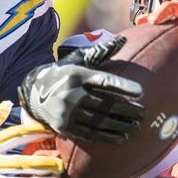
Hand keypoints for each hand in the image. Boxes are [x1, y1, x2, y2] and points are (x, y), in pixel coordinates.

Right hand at [18, 34, 144, 143]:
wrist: (33, 92)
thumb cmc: (65, 74)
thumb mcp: (78, 60)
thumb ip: (101, 51)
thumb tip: (123, 39)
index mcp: (77, 75)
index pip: (104, 81)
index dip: (123, 87)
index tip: (141, 93)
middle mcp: (71, 94)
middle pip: (105, 104)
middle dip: (127, 110)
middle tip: (143, 114)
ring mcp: (67, 112)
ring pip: (99, 121)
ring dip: (120, 126)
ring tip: (136, 127)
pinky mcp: (65, 127)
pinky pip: (90, 134)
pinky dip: (108, 137)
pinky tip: (122, 137)